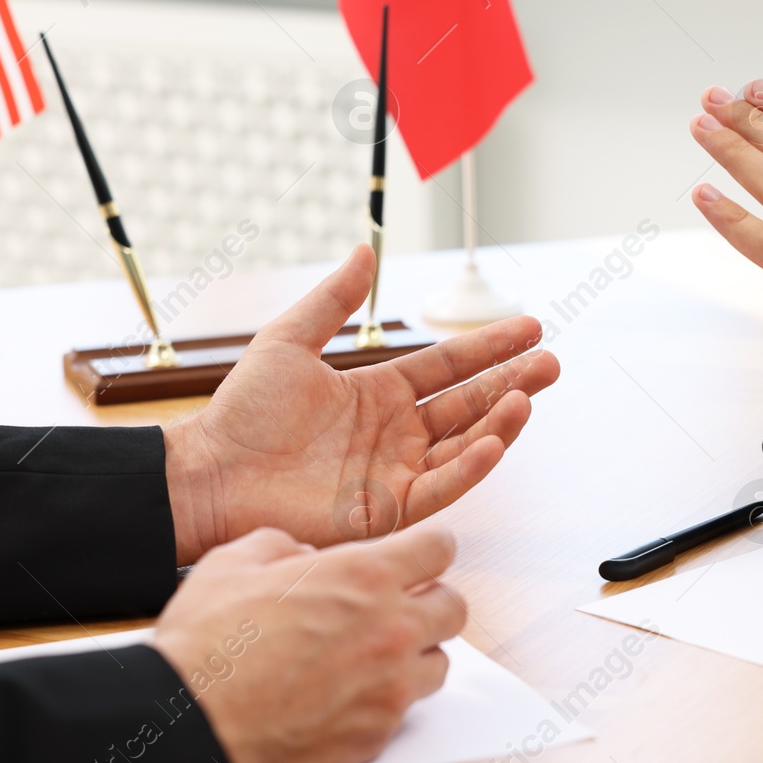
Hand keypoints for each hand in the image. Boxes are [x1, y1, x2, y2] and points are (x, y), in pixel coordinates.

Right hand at [152, 526, 464, 762]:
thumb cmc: (209, 647)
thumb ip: (280, 546)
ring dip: (415, 655)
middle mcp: (390, 628)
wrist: (193, 724)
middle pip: (454, 607)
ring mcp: (391, 685)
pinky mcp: (379, 732)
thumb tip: (301, 555)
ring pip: (440, 662)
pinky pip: (407, 709)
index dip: (429, 549)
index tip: (420, 557)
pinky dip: (387, 699)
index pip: (439, 548)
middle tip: (400, 607)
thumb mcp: (233, 563)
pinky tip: (350, 694)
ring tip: (373, 656)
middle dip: (431, 602)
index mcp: (363, 576)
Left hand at [163, 245, 559, 564]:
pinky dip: (472, 466)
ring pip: (464, 444)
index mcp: (379, 393)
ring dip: (500, 422)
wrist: (212, 473)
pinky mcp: (387, 509)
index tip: (530, 328)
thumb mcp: (289, 341)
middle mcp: (396, 434)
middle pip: (469, 404)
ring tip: (529, 396)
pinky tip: (495, 440)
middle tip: (551, 362)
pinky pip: (441, 486)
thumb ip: (333, 301)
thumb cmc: (242, 413)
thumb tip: (362, 252)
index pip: (449, 366)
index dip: (489, 348)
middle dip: (512, 382)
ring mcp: (395, 472)